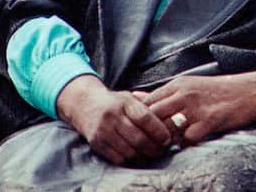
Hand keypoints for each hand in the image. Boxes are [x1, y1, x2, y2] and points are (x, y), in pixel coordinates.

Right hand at [56, 74, 170, 164]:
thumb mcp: (130, 97)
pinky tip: (137, 156)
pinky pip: (117, 157)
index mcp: (125, 103)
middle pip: (138, 138)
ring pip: (129, 150)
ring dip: (143, 156)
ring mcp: (103, 130)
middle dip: (154, 147)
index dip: (159, 131)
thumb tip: (171, 115)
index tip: (167, 138)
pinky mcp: (96, 143)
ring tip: (152, 154)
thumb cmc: (114, 102)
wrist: (84, 104)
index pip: (146, 118)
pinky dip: (130, 160)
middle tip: (162, 150)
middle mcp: (113, 116)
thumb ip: (148, 105)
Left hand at [140, 72, 255, 145]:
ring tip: (172, 142)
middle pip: (152, 116)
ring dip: (167, 139)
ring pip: (166, 128)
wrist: (251, 91)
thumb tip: (134, 96)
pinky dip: (187, 143)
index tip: (144, 128)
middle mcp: (184, 93)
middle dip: (150, 131)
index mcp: (178, 84)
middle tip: (154, 140)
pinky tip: (193, 139)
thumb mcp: (190, 85)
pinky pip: (187, 139)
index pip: (146, 102)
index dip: (141, 119)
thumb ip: (164, 93)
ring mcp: (196, 107)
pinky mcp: (209, 120)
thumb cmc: (220, 90)